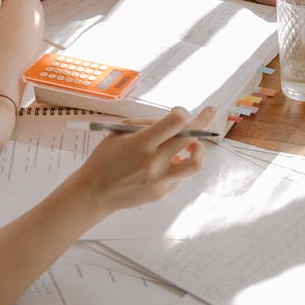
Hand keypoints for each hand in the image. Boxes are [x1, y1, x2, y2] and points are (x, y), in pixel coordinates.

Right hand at [75, 106, 213, 212]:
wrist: (94, 192)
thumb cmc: (104, 159)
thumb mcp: (119, 134)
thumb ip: (147, 126)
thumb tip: (173, 120)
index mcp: (142, 143)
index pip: (176, 122)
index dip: (182, 112)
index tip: (179, 111)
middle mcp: (154, 162)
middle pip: (190, 138)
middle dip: (204, 120)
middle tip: (210, 112)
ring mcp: (160, 180)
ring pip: (195, 163)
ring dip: (198, 150)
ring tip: (193, 145)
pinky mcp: (162, 192)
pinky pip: (179, 175)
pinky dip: (177, 165)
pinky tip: (165, 163)